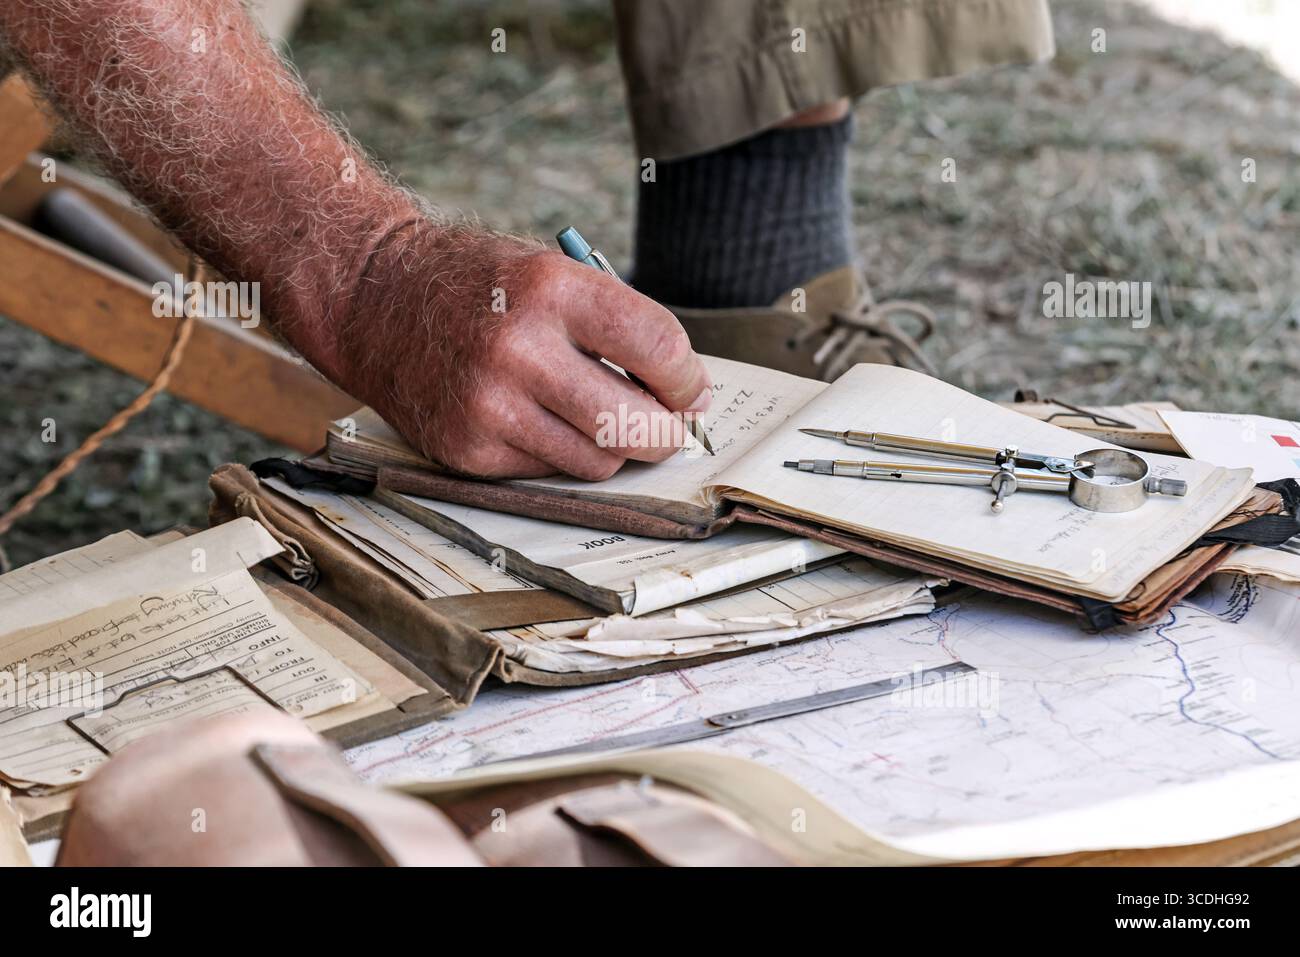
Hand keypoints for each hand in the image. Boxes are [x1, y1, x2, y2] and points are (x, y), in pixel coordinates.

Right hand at [328, 223, 713, 479]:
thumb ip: (615, 326)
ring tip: (599, 419)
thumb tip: (683, 395)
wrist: (374, 298)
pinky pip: (547, 472)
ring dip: (612, 448)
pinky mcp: (466, 449)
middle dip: (666, 434)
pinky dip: (558, 454)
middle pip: (633, 423)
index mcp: (551, 290)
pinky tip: (539, 421)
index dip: (688, 380)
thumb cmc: (477, 285)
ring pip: (596, 461)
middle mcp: (518, 349)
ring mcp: (488, 406)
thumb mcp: (549, 272)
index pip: (657, 348)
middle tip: (669, 429)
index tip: (691, 391)